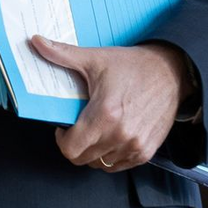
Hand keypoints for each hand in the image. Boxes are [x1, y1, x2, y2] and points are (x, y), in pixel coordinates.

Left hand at [31, 37, 192, 170]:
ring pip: (100, 164)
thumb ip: (62, 54)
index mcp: (105, 114)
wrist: (171, 72)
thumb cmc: (133, 66)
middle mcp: (121, 134)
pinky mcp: (147, 151)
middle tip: (76, 128)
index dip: (61, 139)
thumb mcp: (94, 58)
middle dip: (73, 145)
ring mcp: (136, 145)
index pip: (70, 148)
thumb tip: (35, 41)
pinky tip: (109, 137)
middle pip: (82, 159)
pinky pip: (119, 166)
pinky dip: (110, 156)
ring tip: (94, 131)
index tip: (63, 127)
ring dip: (92, 151)